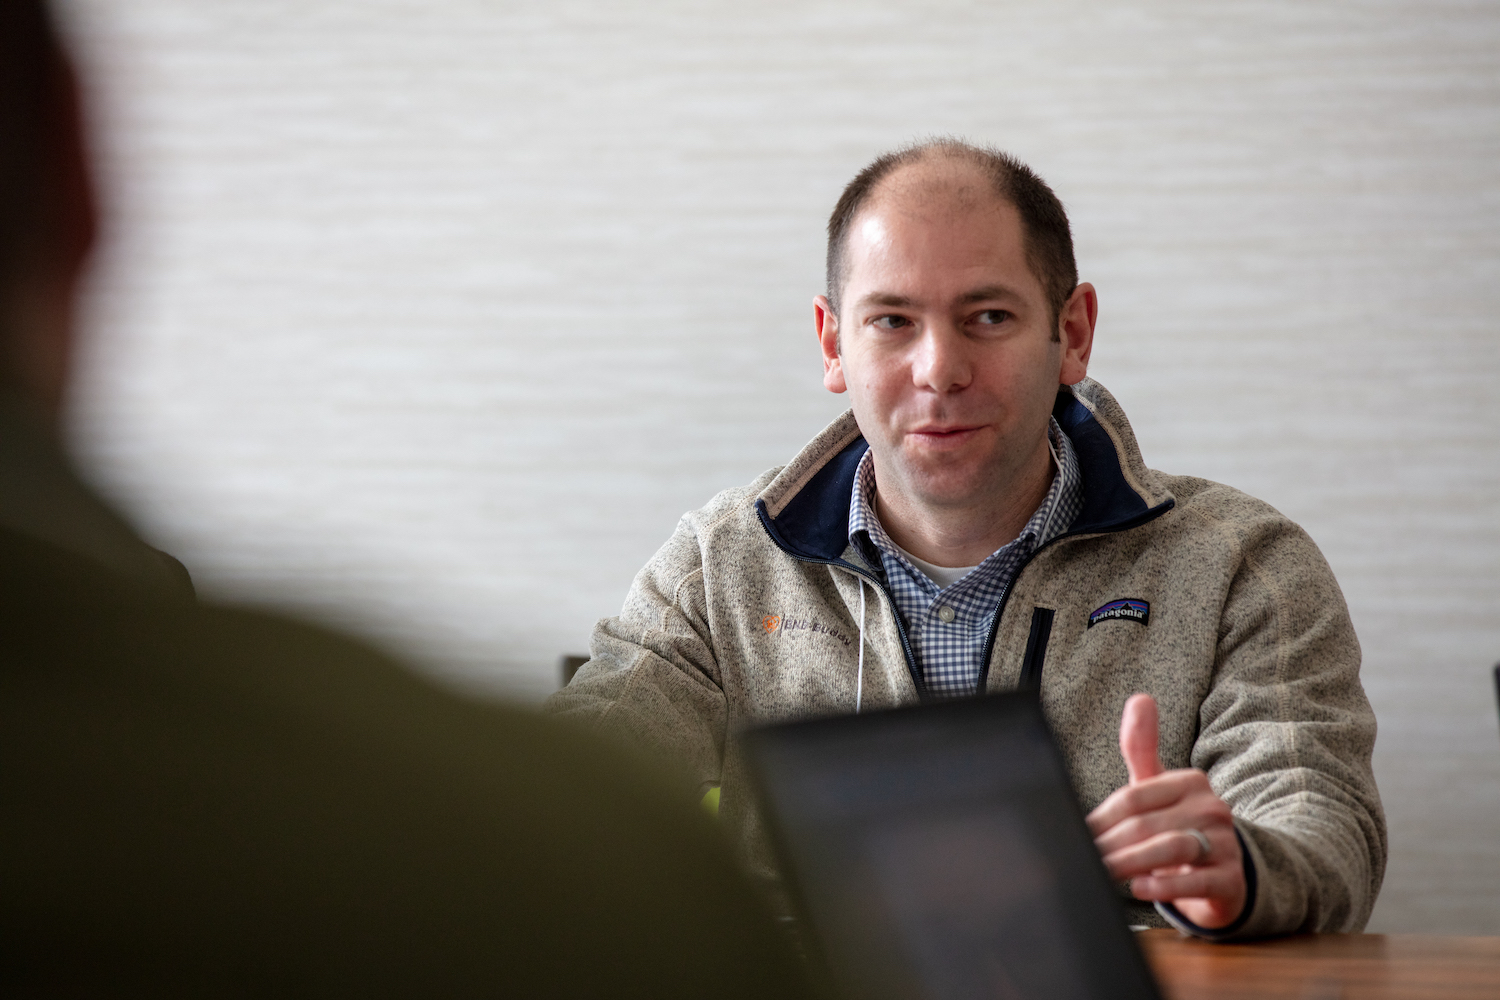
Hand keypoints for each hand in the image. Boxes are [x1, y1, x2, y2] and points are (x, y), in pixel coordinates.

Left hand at [1085, 694, 1246, 929]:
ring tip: (1105, 872)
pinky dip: (1167, 888)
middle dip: (1110, 844)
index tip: (1077, 833)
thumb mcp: (1159, 786)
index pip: (1135, 797)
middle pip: (1148, 824)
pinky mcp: (1230, 880)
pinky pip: (1197, 882)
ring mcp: (1225, 844)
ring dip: (1132, 863)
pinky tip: (1140, 888)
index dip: (1101, 818)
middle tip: (1083, 857)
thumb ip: (1142, 746)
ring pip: (1172, 849)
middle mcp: (1212, 809)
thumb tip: (1140, 698)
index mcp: (1191, 782)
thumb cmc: (1178, 823)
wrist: (1223, 870)